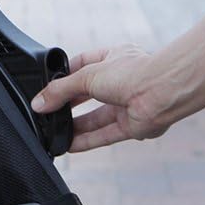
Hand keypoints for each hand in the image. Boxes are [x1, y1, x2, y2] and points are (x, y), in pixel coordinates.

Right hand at [31, 44, 172, 152]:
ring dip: (75, 126)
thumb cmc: (134, 73)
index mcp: (113, 58)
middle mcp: (121, 81)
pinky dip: (87, 140)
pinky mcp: (132, 125)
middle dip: (68, 104)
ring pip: (96, 117)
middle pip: (88, 94)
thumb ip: (60, 91)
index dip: (64, 76)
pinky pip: (105, 135)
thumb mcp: (86, 76)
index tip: (47, 88)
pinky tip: (69, 145)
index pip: (82, 64)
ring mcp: (127, 103)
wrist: (165, 92)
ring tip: (54, 132)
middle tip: (48, 112)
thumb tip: (39, 103)